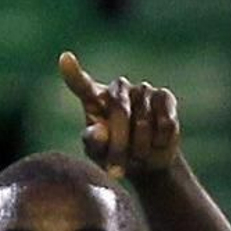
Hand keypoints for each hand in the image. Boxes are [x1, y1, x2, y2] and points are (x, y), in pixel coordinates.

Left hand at [59, 51, 179, 181]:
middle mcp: (118, 89)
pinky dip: (159, 141)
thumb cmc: (115, 156)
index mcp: (95, 101)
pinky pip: (164, 123)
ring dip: (140, 148)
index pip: (82, 86)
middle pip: (119, 113)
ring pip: (143, 123)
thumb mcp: (99, 155)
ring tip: (137, 154)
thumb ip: (94, 143)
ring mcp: (142, 89)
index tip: (65, 59)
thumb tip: (97, 132)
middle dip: (119, 146)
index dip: (74, 74)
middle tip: (115, 172)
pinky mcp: (164, 96)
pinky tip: (156, 143)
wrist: (147, 162)